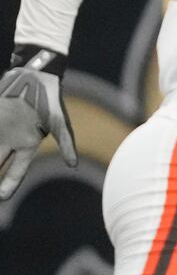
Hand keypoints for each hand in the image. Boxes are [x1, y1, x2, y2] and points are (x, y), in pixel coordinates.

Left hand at [0, 47, 76, 199]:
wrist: (35, 76)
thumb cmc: (51, 100)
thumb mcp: (59, 124)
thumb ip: (66, 144)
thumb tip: (73, 165)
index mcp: (27, 145)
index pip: (15, 171)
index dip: (7, 185)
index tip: (2, 198)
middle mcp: (11, 140)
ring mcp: (0, 129)